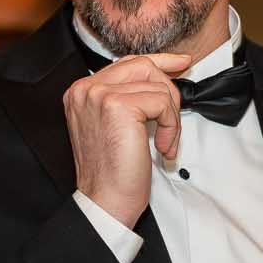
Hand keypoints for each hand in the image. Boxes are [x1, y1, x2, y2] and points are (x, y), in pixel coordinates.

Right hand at [64, 54, 191, 227]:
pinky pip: (162, 102)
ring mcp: (100, 95)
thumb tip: (162, 76)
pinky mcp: (118, 106)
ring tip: (165, 143)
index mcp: (81, 92)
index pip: (127, 63)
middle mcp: (86, 89)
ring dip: (171, 117)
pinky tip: (162, 147)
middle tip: (173, 122)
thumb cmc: (112, 173)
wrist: (105, 201)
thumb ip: (129, 98)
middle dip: (169, 92)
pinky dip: (171, 126)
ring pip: (158, 86)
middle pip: (144, 66)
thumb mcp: (117, 126)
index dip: (159, 61)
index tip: (181, 63)